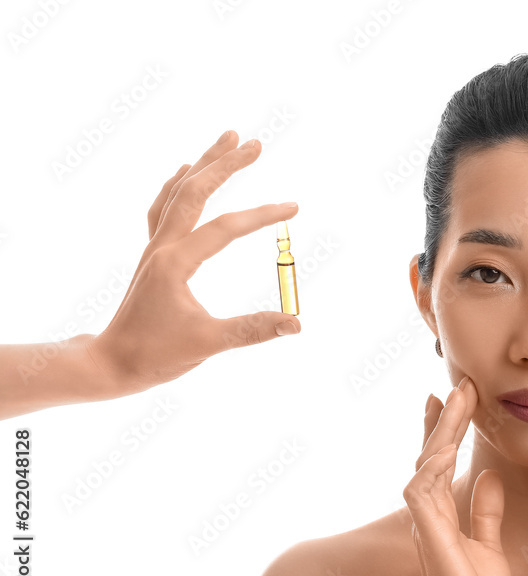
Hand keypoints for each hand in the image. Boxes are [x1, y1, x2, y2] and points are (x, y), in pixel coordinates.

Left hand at [89, 130, 300, 393]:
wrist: (111, 363)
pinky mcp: (154, 257)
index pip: (225, 228)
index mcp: (176, 263)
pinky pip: (163, 207)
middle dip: (225, 164)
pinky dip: (177, 185)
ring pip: (178, 193)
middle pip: (194, 191)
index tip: (293, 207)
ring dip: (204, 165)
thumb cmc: (155, 355)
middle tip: (255, 142)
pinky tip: (184, 172)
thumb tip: (296, 323)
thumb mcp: (208, 344)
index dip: (262, 215)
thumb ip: (253, 329)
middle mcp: (163, 247)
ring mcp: (155, 249)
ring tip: (227, 140)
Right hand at [404, 377, 512, 575]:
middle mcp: (429, 512)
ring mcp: (425, 521)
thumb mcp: (490, 544)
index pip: (439, 460)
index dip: (442, 427)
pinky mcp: (428, 533)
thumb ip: (486, 511)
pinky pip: (423, 489)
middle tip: (460, 383)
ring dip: (442, 428)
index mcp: (442, 513)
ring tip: (458, 397)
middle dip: (446, 416)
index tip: (450, 396)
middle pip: (432, 452)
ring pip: (427, 462)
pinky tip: (448, 441)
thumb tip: (490, 477)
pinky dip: (434, 463)